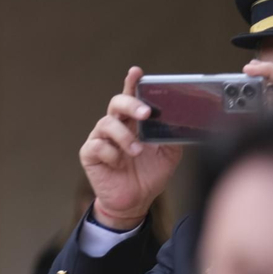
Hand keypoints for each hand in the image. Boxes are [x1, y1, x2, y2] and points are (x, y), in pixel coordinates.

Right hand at [79, 67, 182, 229]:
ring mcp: (100, 139)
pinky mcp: (90, 154)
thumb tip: (182, 120)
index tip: (137, 72)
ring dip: (125, 137)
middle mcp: (116, 125)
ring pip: (107, 124)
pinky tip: (119, 164)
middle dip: (131, 104)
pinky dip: (111, 154)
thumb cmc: (150, 174)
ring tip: (137, 152)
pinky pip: (97, 146)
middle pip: (116, 103)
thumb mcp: (169, 153)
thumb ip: (172, 134)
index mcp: (134, 122)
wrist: (135, 201)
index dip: (132, 83)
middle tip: (146, 113)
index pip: (132, 97)